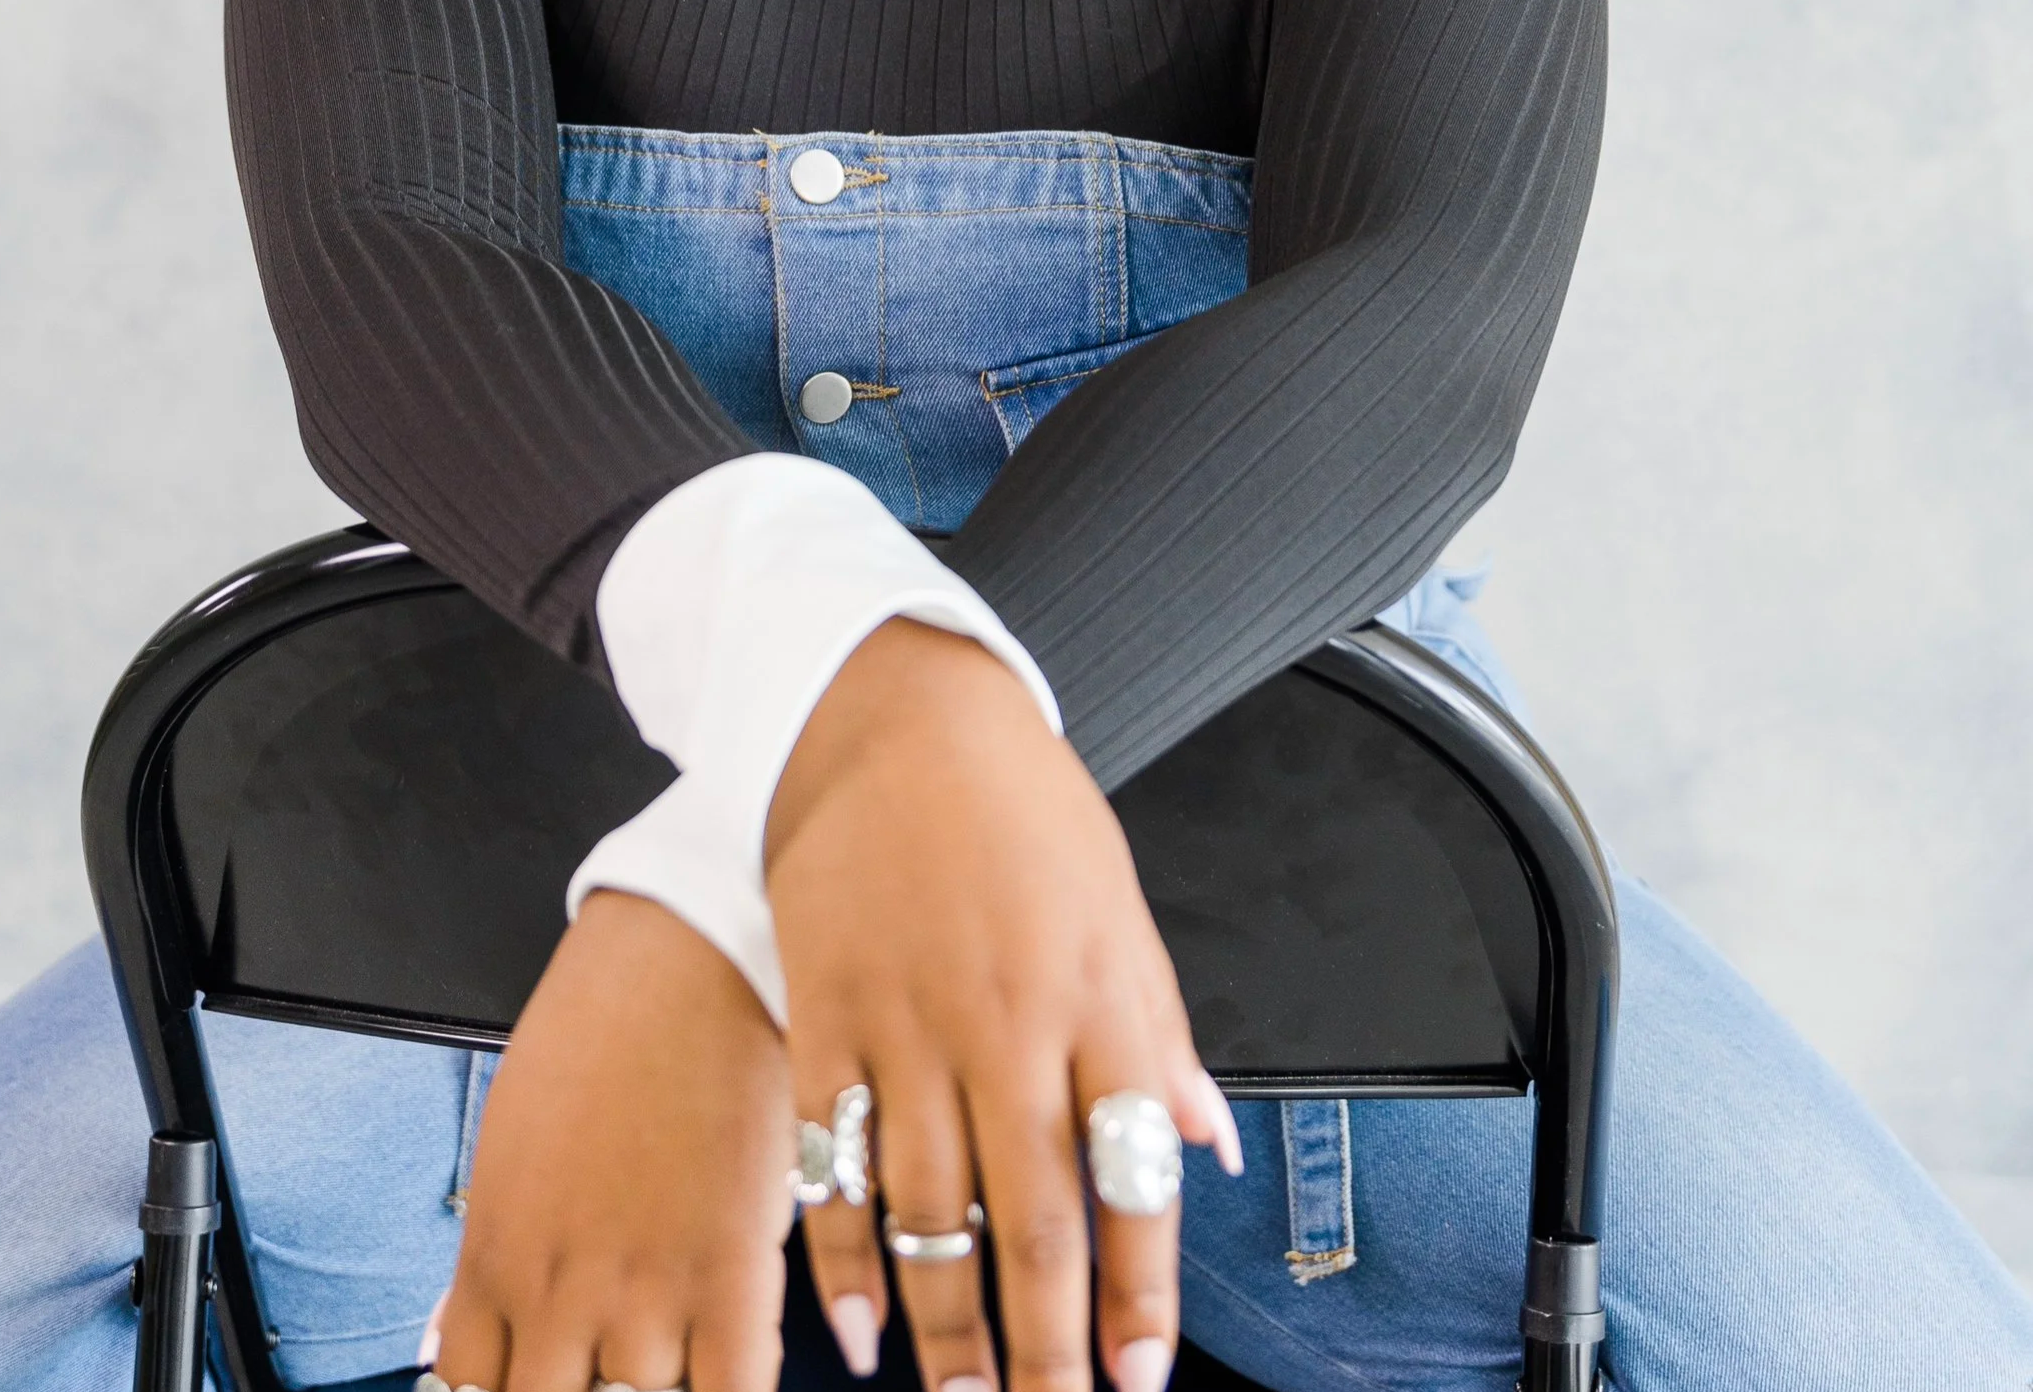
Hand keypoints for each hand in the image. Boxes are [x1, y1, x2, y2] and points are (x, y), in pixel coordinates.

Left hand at [429, 889, 792, 1391]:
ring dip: (656, 1390)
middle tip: (607, 1361)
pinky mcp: (729, 1274)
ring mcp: (644, 1292)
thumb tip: (447, 1352)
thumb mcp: (507, 1147)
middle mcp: (559, 1293)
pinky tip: (728, 1370)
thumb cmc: (597, 1031)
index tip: (536, 1383)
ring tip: (669, 1349)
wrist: (685, 953)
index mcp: (495, 1259)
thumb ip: (483, 1265)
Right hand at [765, 621, 1237, 1391]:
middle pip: (1035, 1221)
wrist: (884, 708)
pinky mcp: (823, 1016)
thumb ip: (1161, 1037)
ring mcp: (907, 1022)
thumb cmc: (1014, 802)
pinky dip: (844, 1257)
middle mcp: (1007, 1021)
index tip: (1138, 1378)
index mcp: (1096, 994)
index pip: (1134, 1176)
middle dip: (1048, 1349)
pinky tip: (856, 1325)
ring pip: (932, 1213)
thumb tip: (1209, 1150)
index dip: (1139, 1292)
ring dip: (948, 1328)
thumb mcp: (1119, 904)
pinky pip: (833, 1163)